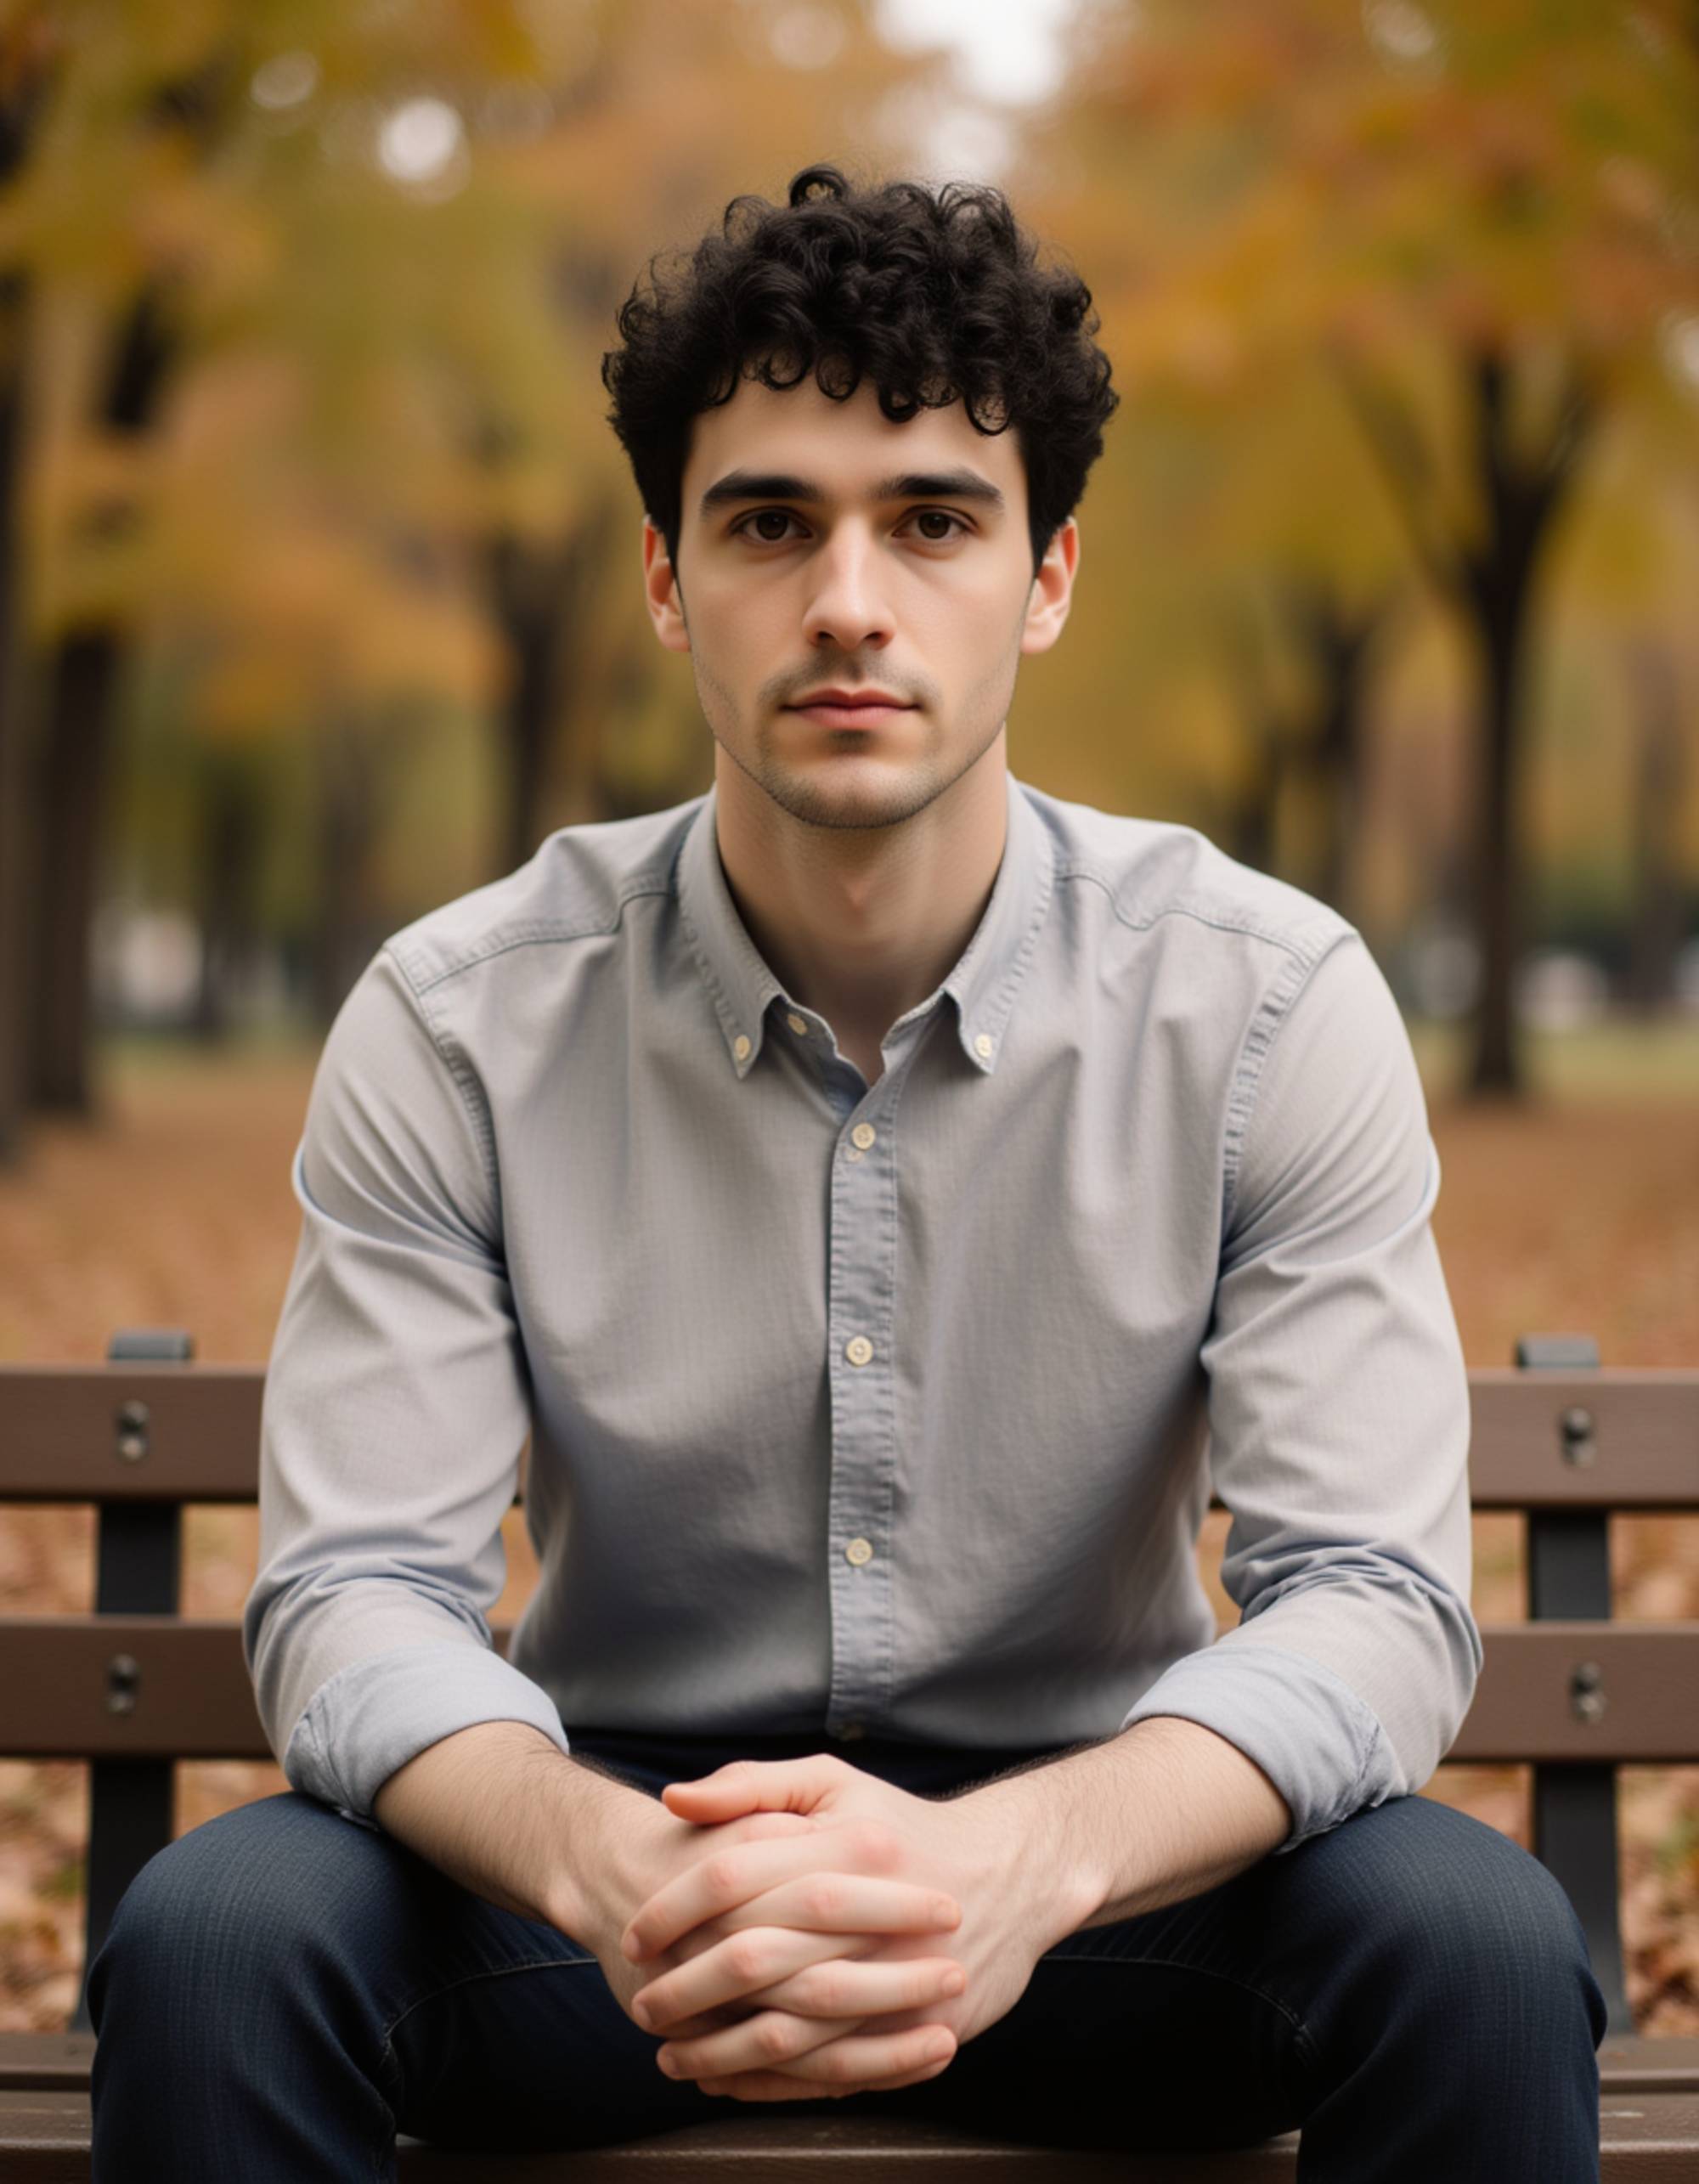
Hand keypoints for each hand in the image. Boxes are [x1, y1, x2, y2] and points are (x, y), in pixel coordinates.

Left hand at [625, 1753, 1081, 2100]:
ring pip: (789, 2030)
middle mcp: (869, 1913)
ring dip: (720, 2053)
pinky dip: (774, 2086)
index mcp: (842, 1846)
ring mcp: (897, 1978)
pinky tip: (729, 2082)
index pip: (730, 1877)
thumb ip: (752, 1785)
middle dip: (684, 1991)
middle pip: (752, 1959)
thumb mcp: (833, 1785)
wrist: (1009, 1876)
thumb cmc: (901, 1828)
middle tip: (642, 2007)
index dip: (671, 1910)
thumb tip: (674, 1799)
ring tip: (671, 2059)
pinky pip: (833, 2072)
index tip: (633, 1937)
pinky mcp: (920, 2029)